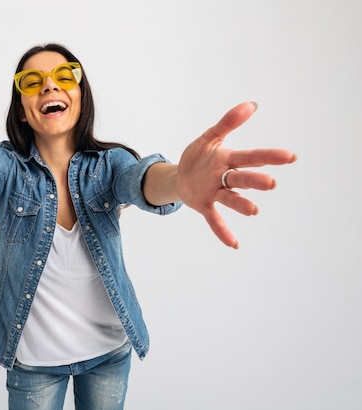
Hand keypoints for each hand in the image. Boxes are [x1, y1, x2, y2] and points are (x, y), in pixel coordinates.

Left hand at [176, 102, 296, 248]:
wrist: (179, 175)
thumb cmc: (199, 156)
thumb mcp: (209, 137)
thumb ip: (227, 123)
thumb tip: (251, 105)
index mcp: (228, 159)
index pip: (251, 157)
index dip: (269, 157)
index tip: (290, 157)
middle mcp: (225, 177)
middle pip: (242, 178)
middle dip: (255, 181)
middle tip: (270, 184)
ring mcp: (215, 192)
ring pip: (230, 198)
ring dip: (241, 204)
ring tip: (253, 211)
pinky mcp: (204, 205)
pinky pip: (214, 219)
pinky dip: (223, 231)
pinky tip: (234, 244)